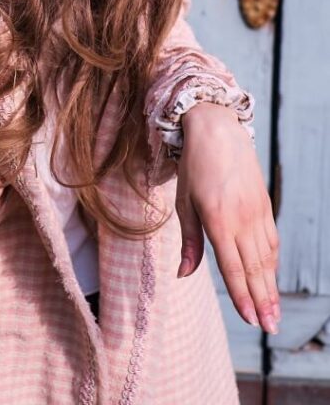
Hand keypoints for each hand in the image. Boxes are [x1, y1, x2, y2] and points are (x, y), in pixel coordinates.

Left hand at [175, 102, 279, 334]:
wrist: (217, 130)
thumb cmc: (193, 166)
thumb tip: (183, 275)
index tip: (250, 320)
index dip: (242, 296)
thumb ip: (188, 241)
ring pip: (266, 257)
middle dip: (262, 301)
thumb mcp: (183, 202)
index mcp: (218, 219)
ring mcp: (257, 212)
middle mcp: (242, 219)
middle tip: (270, 328)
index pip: (233, 267)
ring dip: (271, 286)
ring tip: (274, 312)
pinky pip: (271, 240)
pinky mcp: (264, 205)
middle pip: (255, 268)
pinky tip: (271, 277)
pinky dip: (272, 262)